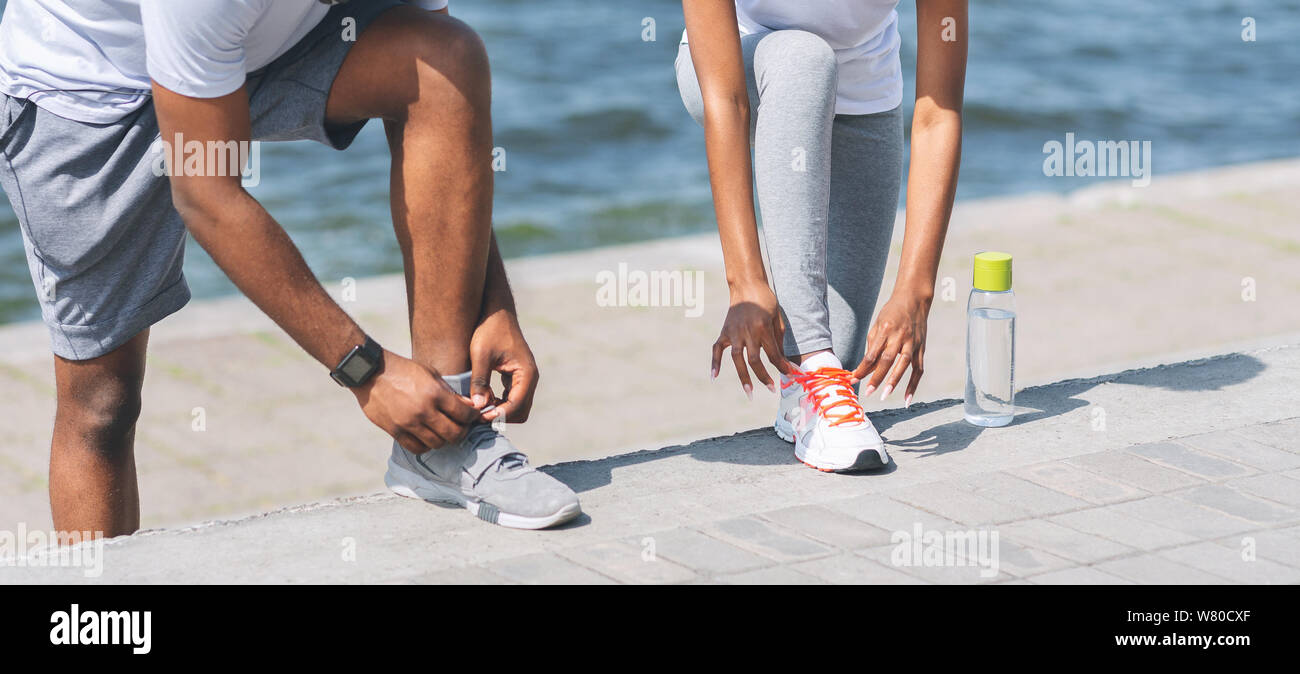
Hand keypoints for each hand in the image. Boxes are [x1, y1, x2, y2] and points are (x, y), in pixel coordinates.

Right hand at [353, 351, 480, 453]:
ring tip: (443, 432)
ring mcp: (408, 423)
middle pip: (454, 434)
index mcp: (435, 393)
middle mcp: (423, 410)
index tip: (472, 416)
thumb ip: (450, 393)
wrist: (371, 373)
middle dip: (462, 432)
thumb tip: (470, 407)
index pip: (464, 414)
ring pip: (436, 443)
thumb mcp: (430, 374)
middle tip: (461, 427)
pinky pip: (416, 448)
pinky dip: (425, 445)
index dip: (473, 417)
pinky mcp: (395, 431)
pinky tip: (426, 437)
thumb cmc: (403, 370)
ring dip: (444, 440)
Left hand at [469, 306, 538, 422]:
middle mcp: (529, 378)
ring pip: (517, 407)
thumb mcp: (480, 354)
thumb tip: (477, 406)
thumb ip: (480, 380)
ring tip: (477, 407)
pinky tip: (482, 398)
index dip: (497, 414)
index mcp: (526, 373)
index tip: (477, 416)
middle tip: (477, 414)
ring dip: (499, 411)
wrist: (496, 312)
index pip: (516, 405)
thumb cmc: (489, 329)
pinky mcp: (516, 377)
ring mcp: (524, 378)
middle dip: (500, 416)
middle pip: (520, 412)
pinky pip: (512, 399)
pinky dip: (499, 404)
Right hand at [711, 282, 794, 397]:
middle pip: (755, 360)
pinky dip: (714, 363)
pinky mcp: (724, 331)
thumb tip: (783, 359)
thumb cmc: (766, 300)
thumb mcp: (777, 316)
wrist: (746, 284)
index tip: (789, 374)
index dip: (782, 366)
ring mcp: (734, 332)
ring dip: (743, 376)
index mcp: (763, 328)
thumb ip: (779, 337)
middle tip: (771, 389)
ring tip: (749, 391)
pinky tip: (714, 377)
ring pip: (738, 359)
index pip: (773, 353)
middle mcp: (748, 332)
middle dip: (764, 376)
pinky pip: (717, 349)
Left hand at [852, 290, 931, 403]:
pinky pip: (919, 369)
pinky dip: (914, 384)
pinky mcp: (922, 348)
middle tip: (867, 392)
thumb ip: (873, 347)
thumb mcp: (877, 325)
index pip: (872, 353)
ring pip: (904, 364)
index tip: (853, 379)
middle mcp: (900, 336)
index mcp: (885, 329)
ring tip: (885, 395)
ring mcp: (913, 342)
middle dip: (877, 377)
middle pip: (887, 359)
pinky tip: (908, 398)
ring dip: (894, 381)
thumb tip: (866, 369)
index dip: (862, 368)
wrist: (914, 300)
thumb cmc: (891, 313)